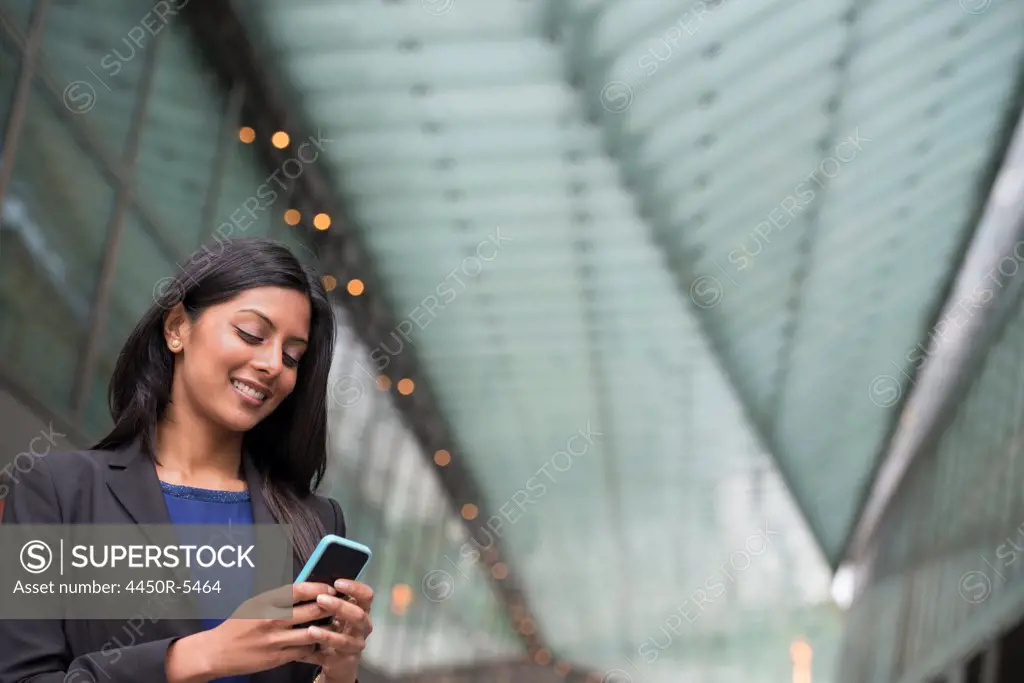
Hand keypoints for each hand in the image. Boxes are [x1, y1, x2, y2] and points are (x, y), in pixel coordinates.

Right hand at [165, 582, 335, 681]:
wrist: (217, 651)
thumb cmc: (237, 625)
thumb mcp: (255, 604)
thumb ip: (278, 598)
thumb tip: (303, 590)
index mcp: (268, 602)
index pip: (300, 590)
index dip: (320, 588)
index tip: (330, 588)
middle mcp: (273, 620)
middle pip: (313, 611)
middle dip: (330, 607)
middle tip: (339, 604)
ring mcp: (276, 640)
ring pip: (313, 632)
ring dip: (326, 628)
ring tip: (334, 623)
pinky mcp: (278, 657)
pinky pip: (304, 650)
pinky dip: (313, 644)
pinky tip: (317, 640)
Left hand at [300, 579, 374, 682]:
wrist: (338, 662)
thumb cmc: (336, 630)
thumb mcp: (336, 615)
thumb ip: (331, 601)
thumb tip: (312, 583)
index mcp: (362, 611)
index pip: (366, 596)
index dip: (355, 588)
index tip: (337, 583)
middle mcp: (363, 628)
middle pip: (358, 615)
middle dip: (340, 606)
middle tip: (321, 599)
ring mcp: (356, 645)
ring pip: (345, 640)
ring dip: (328, 634)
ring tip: (311, 629)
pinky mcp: (346, 660)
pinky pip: (332, 655)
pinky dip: (318, 652)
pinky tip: (306, 648)